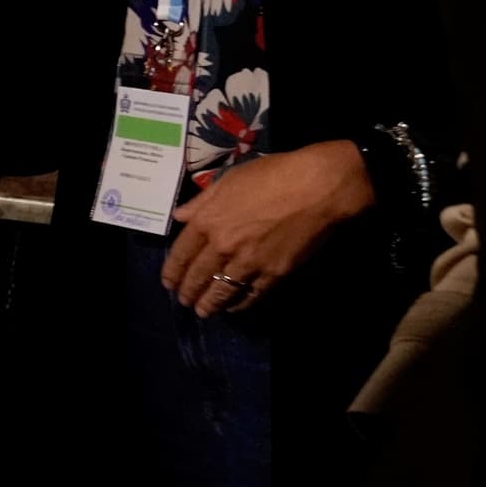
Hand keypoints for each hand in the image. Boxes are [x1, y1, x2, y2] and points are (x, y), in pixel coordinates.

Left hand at [162, 140, 373, 317]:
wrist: (317, 188)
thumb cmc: (272, 175)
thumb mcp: (229, 180)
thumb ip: (202, 202)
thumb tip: (179, 216)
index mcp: (208, 220)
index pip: (181, 253)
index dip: (172, 271)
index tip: (168, 282)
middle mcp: (223, 245)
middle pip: (199, 275)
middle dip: (188, 292)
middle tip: (184, 302)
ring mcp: (249, 262)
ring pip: (223, 290)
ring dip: (210, 304)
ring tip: (203, 312)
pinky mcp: (275, 273)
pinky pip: (252, 294)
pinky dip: (240, 304)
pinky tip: (235, 307)